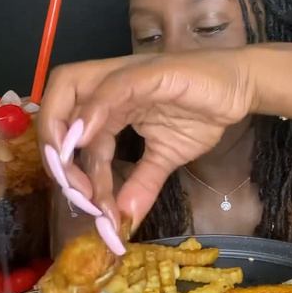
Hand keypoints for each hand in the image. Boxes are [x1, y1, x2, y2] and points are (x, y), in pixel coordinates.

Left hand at [38, 48, 256, 236]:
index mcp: (107, 106)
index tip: (88, 207)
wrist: (237, 89)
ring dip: (63, 136)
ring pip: (72, 94)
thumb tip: (124, 221)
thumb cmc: (200, 113)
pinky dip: (93, 111)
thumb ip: (141, 184)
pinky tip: (84, 138)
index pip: (72, 136)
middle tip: (75, 193)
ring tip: (75, 178)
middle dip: (53, 152)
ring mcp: (124, 76)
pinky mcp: (146, 72)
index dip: (71, 172)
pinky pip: (111, 89)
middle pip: (57, 108)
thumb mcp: (165, 158)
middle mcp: (107, 88)